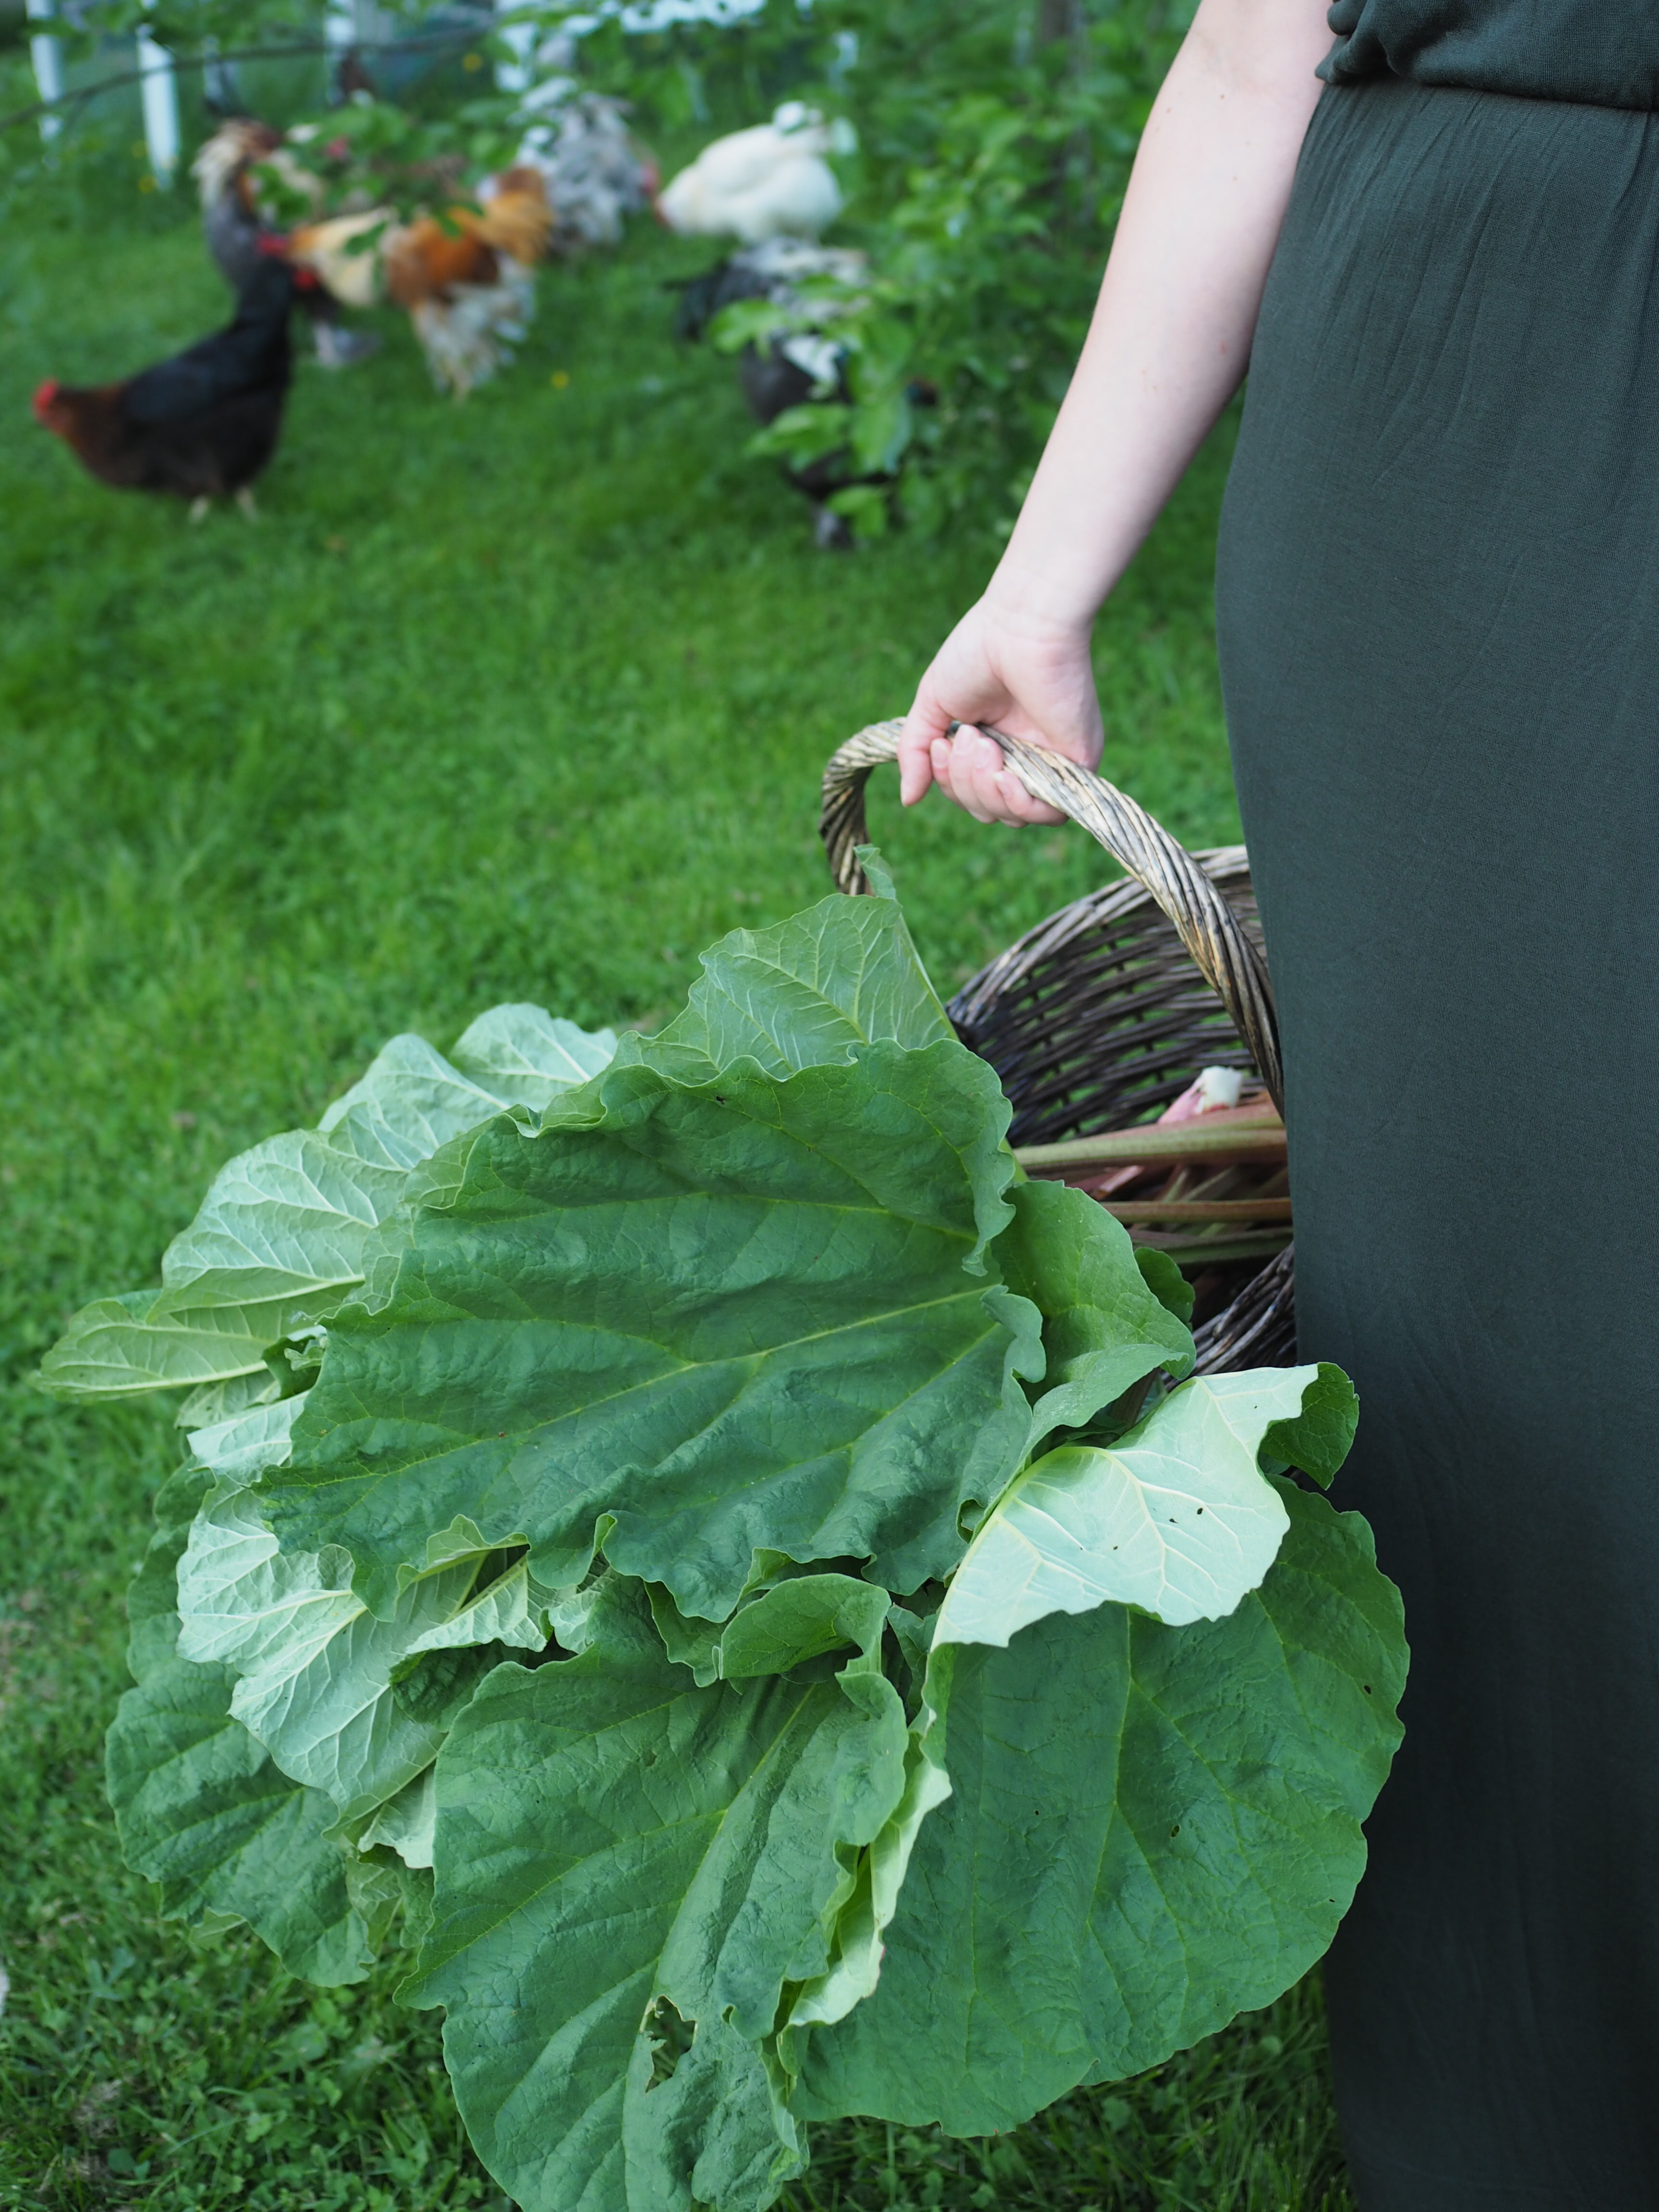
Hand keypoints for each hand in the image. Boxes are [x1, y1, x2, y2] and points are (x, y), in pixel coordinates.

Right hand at [897, 595, 1103, 826]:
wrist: (1022, 627)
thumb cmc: (977, 653)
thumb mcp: (933, 706)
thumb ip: (916, 753)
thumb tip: (908, 801)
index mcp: (992, 745)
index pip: (967, 792)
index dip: (948, 780)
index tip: (942, 743)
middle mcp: (1022, 759)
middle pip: (986, 809)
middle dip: (964, 783)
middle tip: (969, 736)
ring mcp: (1049, 764)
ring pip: (1012, 816)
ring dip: (984, 789)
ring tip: (985, 744)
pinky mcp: (1075, 766)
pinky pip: (1048, 814)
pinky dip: (1019, 804)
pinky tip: (1005, 776)